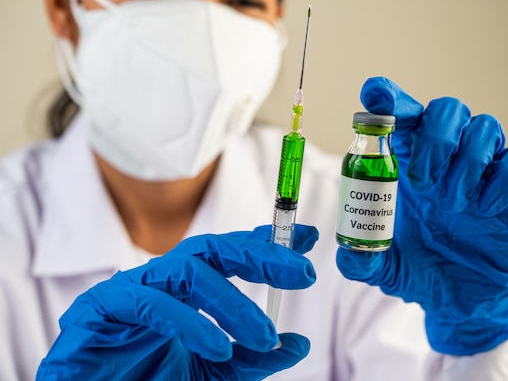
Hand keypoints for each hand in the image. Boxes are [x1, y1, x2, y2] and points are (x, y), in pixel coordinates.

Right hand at [37, 225, 318, 379]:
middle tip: (302, 272)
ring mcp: (132, 288)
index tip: (309, 238)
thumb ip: (251, 358)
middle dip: (261, 255)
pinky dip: (189, 322)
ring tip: (265, 335)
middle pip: (214, 248)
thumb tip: (297, 343)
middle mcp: (163, 280)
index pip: (231, 254)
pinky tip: (217, 344)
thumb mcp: (212, 373)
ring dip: (233, 301)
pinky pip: (150, 303)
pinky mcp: (101, 306)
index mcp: (187, 289)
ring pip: (189, 270)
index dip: (269, 243)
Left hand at [336, 77, 507, 354]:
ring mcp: (485, 170)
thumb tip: (347, 250)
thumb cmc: (421, 270)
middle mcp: (449, 158)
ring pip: (486, 126)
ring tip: (452, 203)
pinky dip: (502, 180)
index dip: (391, 98)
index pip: (404, 115)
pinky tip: (485, 210)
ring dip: (467, 161)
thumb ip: (361, 257)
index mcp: (411, 163)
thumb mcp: (384, 266)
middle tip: (421, 180)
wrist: (464, 300)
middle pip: (448, 108)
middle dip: (434, 137)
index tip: (376, 96)